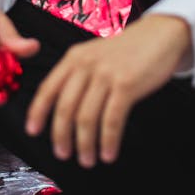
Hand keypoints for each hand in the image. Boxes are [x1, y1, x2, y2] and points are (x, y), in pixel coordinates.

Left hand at [25, 14, 192, 167]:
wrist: (161, 34)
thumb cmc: (129, 50)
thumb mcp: (96, 53)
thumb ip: (78, 73)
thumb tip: (62, 109)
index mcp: (75, 57)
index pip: (49, 88)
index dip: (38, 112)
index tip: (32, 131)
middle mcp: (87, 64)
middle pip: (65, 107)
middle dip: (61, 136)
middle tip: (62, 154)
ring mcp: (106, 74)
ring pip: (87, 117)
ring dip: (85, 144)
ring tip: (87, 159)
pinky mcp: (126, 84)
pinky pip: (112, 120)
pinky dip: (108, 141)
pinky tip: (108, 153)